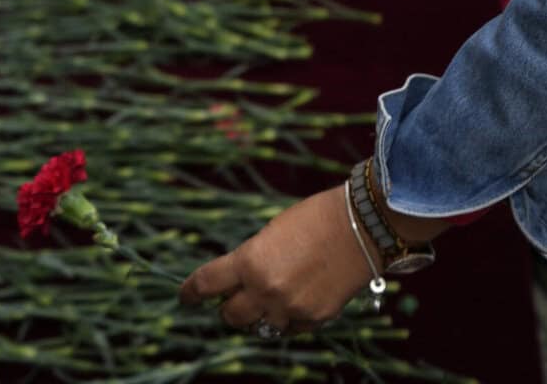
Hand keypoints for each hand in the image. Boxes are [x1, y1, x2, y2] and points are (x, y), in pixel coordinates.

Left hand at [177, 185, 373, 335]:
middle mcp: (266, 290)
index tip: (184, 297)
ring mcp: (291, 308)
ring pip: (260, 327)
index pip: (206, 284)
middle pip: (230, 315)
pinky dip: (288, 318)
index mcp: (250, 261)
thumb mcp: (271, 232)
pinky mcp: (315, 319)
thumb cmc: (314, 218)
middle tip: (232, 299)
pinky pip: (291, 328)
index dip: (190, 292)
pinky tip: (296, 300)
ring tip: (268, 300)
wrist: (362, 226)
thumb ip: (251, 260)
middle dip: (228, 307)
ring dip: (259, 316)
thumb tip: (237, 280)